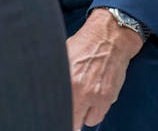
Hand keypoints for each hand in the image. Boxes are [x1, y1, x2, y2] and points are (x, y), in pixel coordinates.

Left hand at [67, 8, 143, 129]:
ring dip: (85, 115)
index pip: (58, 111)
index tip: (57, 111)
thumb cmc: (87, 43)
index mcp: (68, 82)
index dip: (56, 113)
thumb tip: (44, 92)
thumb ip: (56, 77)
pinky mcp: (111, 95)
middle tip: (70, 108)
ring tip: (83, 102)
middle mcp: (83, 92)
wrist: (113, 36)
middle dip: (71, 116)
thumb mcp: (63, 56)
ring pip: (88, 121)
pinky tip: (95, 95)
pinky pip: (101, 113)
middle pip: (73, 121)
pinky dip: (98, 108)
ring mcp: (99, 96)